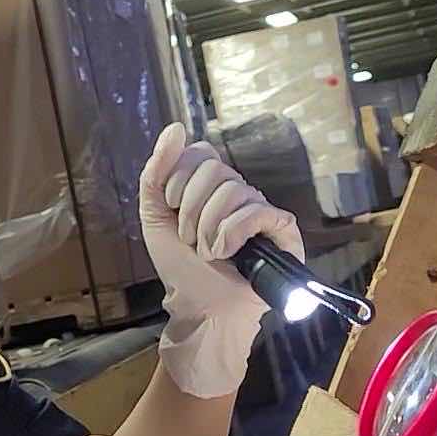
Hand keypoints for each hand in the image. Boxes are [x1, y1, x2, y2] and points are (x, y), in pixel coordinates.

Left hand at [140, 122, 302, 397]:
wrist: (201, 307)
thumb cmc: (181, 267)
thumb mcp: (155, 217)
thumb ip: (156, 173)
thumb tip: (175, 128)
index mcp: (209, 185)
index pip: (199, 153)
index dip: (178, 179)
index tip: (170, 210)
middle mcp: (238, 191)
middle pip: (214, 169)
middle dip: (190, 210)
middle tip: (188, 239)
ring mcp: (260, 208)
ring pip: (233, 190)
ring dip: (209, 228)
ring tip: (208, 253)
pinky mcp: (281, 229)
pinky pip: (259, 211)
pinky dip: (233, 233)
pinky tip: (227, 253)